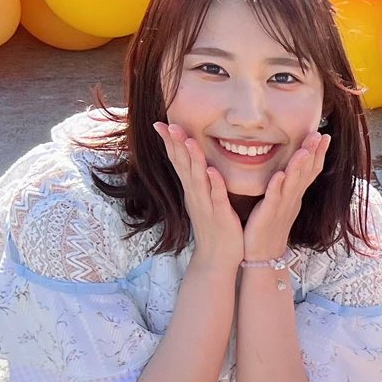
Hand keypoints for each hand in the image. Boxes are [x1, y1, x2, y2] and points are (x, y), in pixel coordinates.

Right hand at [155, 121, 242, 269]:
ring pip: (198, 179)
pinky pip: (217, 198)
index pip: (178, 161)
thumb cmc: (213, 227)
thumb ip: (199, 181)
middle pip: (183, 166)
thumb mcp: (202, 200)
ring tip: (188, 140)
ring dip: (193, 159)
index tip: (160, 123)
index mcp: (192, 190)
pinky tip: (212, 171)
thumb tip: (196, 162)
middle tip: (168, 124)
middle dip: (176, 145)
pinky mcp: (221, 216)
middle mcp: (196, 195)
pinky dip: (215, 184)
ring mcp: (207, 205)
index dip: (170, 142)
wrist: (217, 259)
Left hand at [241, 131, 329, 263]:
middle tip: (320, 135)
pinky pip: (274, 198)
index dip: (318, 153)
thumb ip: (286, 185)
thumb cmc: (269, 226)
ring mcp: (282, 206)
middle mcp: (292, 198)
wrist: (263, 253)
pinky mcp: (268, 214)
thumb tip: (288, 169)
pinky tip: (280, 175)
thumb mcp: (282, 202)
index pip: (310, 170)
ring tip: (305, 150)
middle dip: (314, 153)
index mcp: (295, 194)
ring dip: (299, 167)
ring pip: (293, 183)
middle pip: (306, 173)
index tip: (324, 135)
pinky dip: (277, 187)